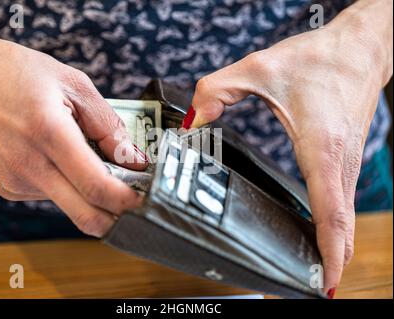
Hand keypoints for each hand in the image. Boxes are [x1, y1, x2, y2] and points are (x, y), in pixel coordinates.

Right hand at [0, 26, 147, 236]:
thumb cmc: (14, 71)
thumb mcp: (74, 84)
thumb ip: (109, 126)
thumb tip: (133, 160)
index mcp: (48, 132)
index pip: (97, 187)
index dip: (128, 201)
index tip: (146, 200)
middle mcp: (27, 164)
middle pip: (85, 216)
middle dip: (117, 218)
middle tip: (135, 203)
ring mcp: (14, 181)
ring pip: (71, 205)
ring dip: (90, 193)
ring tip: (87, 158)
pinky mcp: (7, 187)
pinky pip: (51, 195)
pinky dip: (67, 184)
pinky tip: (60, 157)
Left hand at [187, 4, 391, 293]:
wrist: (358, 48)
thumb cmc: (317, 59)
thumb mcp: (257, 69)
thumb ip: (215, 93)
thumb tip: (192, 121)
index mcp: (321, 147)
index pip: (330, 214)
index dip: (328, 254)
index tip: (322, 285)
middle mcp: (340, 163)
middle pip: (339, 228)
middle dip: (327, 263)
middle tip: (306, 289)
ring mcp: (347, 164)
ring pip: (342, 219)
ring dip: (330, 248)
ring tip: (310, 273)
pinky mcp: (345, 160)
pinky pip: (340, 205)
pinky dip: (333, 228)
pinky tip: (316, 237)